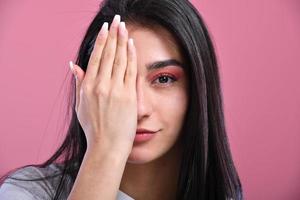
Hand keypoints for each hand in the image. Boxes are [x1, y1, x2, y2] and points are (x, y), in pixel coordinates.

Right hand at [69, 15, 136, 153]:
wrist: (107, 146)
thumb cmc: (93, 128)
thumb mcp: (80, 106)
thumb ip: (79, 83)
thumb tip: (73, 65)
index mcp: (88, 87)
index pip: (96, 57)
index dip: (101, 41)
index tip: (105, 28)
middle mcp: (101, 85)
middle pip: (109, 54)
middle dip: (113, 35)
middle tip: (116, 20)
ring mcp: (116, 90)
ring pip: (120, 59)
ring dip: (122, 41)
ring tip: (124, 28)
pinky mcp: (129, 96)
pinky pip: (130, 70)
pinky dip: (131, 56)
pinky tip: (132, 44)